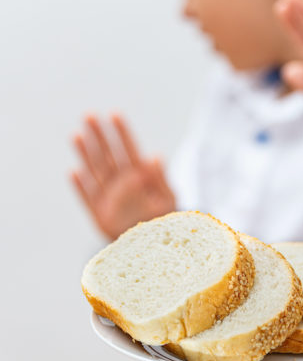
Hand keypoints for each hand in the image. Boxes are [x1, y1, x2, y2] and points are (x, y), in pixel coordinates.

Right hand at [71, 114, 175, 239]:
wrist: (155, 246)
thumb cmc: (164, 220)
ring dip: (86, 154)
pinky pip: (88, 197)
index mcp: (139, 176)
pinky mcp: (99, 213)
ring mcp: (108, 196)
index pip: (129, 150)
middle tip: (89, 116)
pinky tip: (75, 172)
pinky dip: (81, 186)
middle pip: (108, 155)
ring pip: (95, 171)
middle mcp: (121, 183)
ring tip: (77, 135)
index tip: (115, 114)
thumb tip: (154, 157)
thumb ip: (160, 179)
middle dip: (100, 136)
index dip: (122, 133)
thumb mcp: (168, 199)